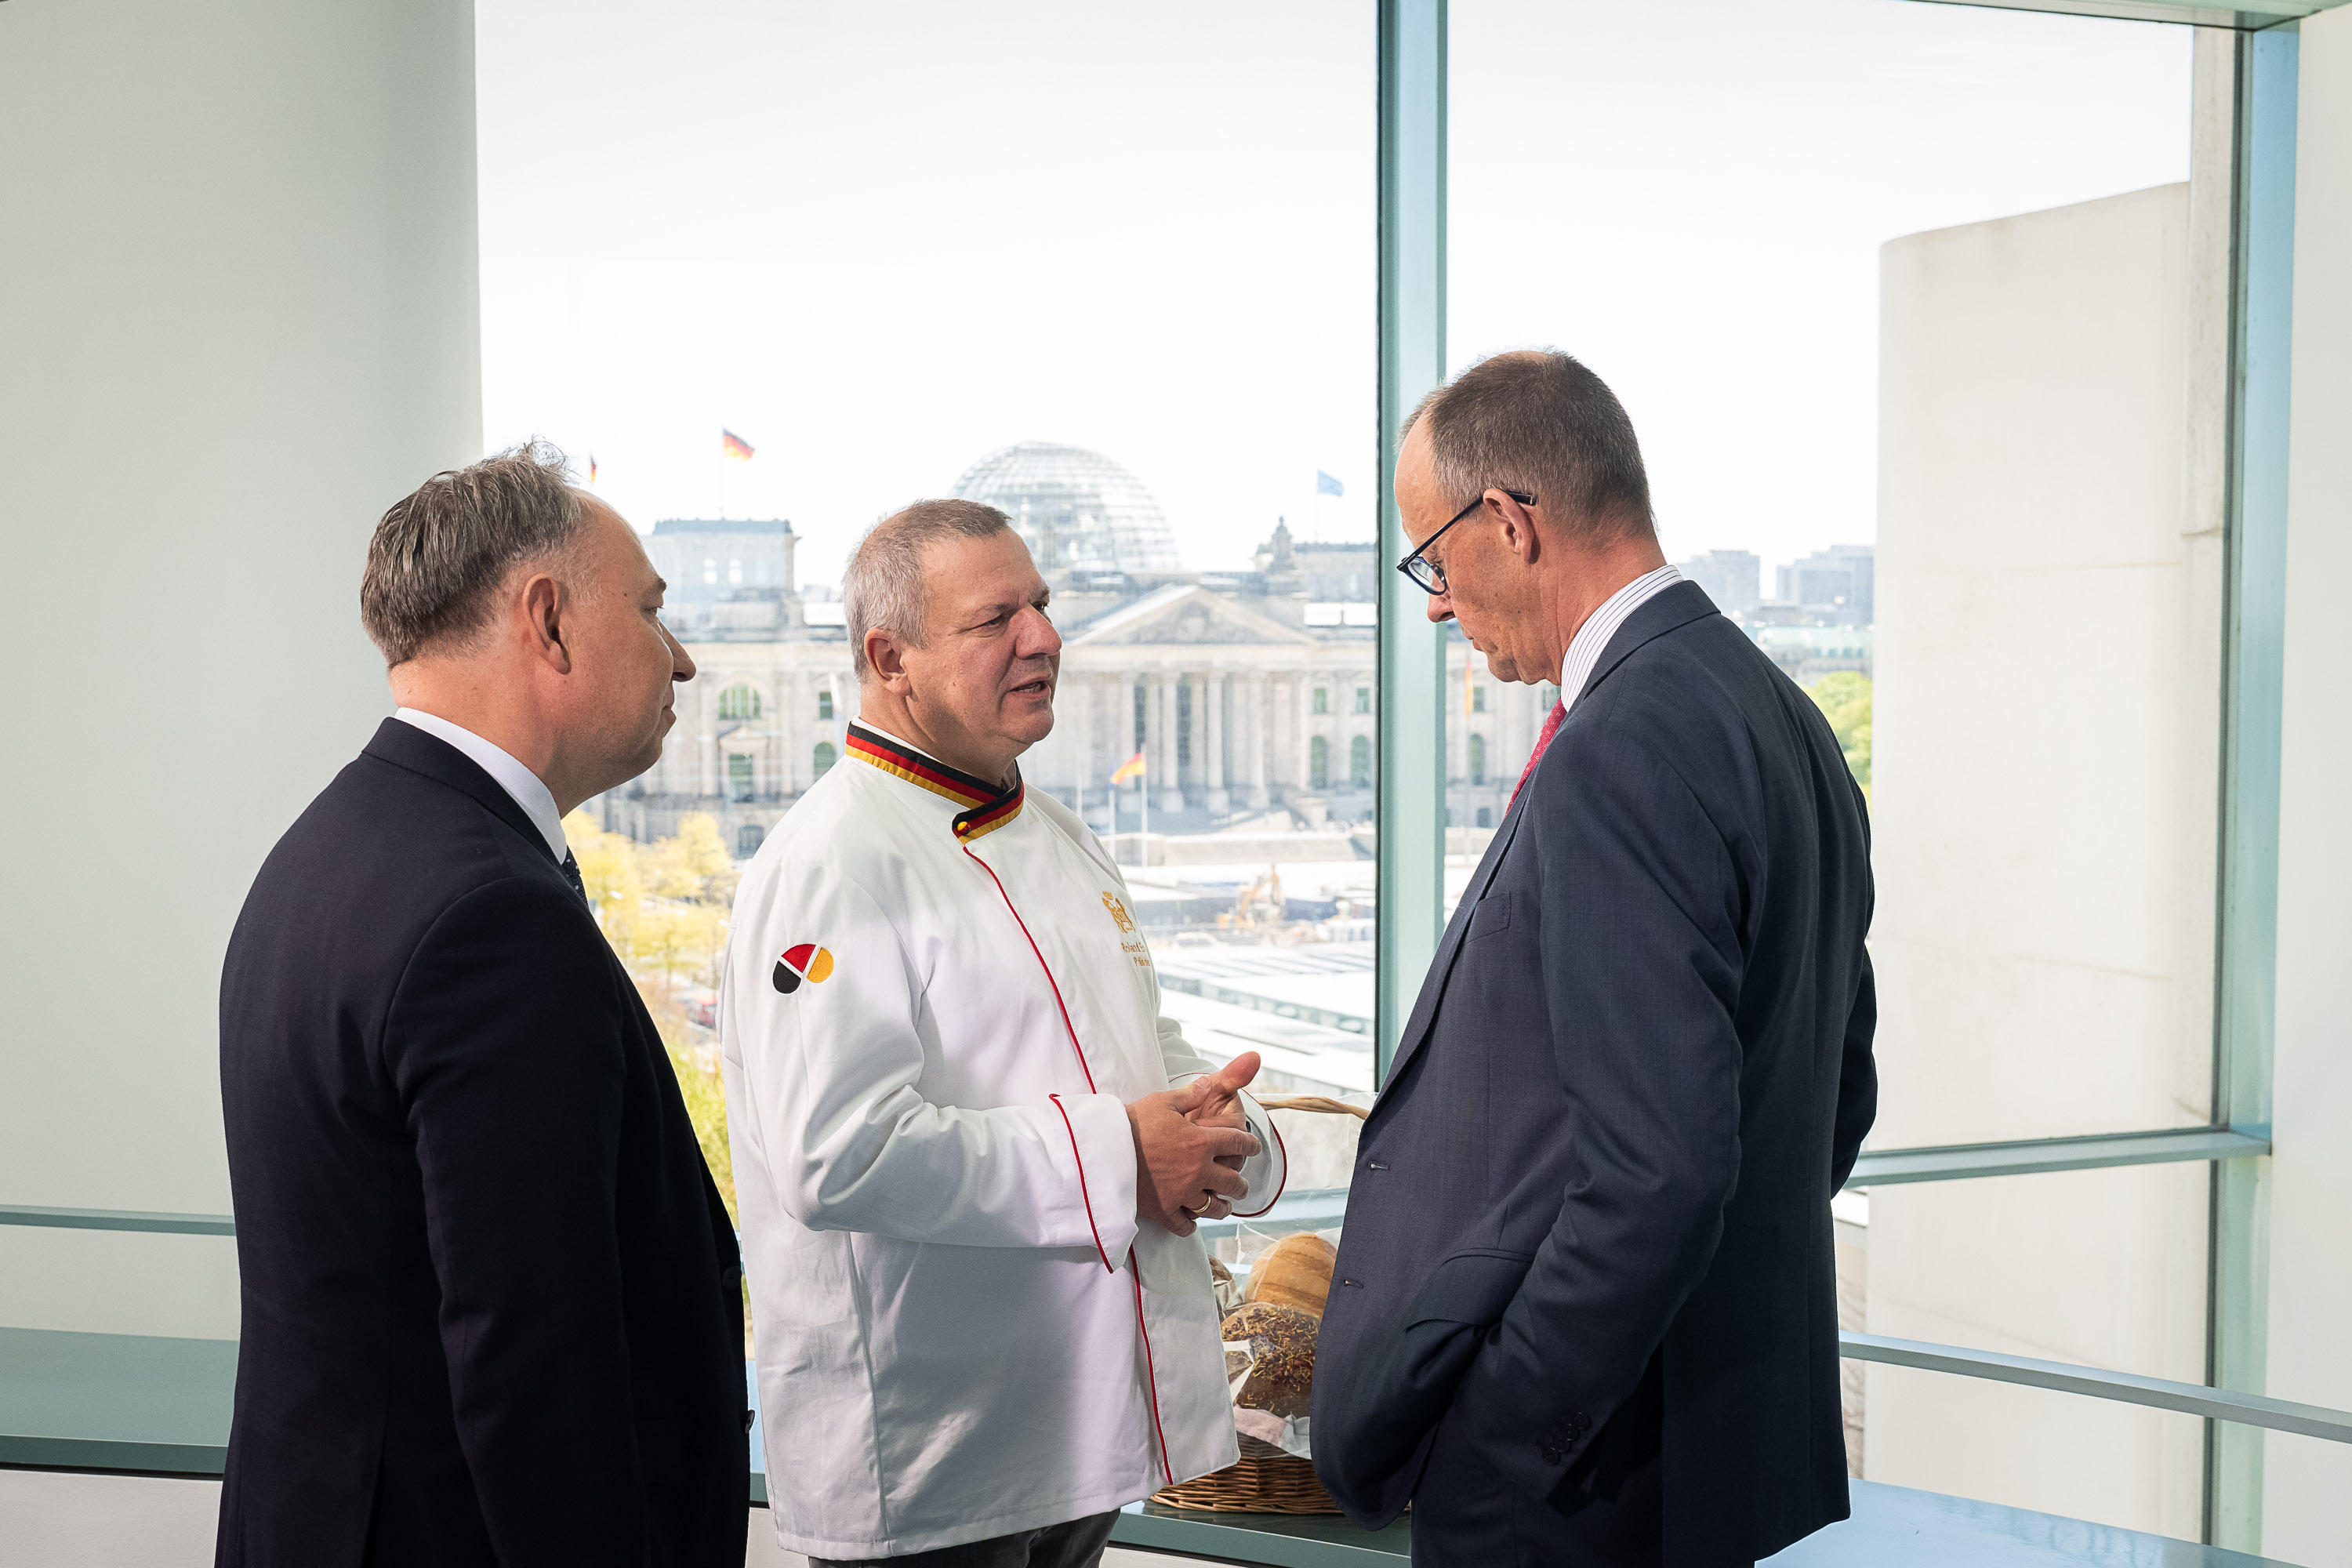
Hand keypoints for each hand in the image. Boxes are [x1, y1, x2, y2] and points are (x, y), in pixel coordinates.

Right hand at [1128, 1073, 1261, 1237]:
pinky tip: (1192, 1220)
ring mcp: (1183, 1194)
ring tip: (1224, 1205)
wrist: (1104, 1152)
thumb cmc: (1133, 1124)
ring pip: (1215, 1208)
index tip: (1254, 1147)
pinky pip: (1185, 1225)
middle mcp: (1199, 1171)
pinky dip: (1191, 1224)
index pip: (1239, 1143)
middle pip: (1233, 1182)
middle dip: (1241, 1184)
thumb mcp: (1163, 1101)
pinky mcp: (1165, 1211)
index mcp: (1202, 1142)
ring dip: (1223, 1207)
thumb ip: (1190, 1094)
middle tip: (1241, 1185)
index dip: (1251, 1144)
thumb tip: (1208, 1083)